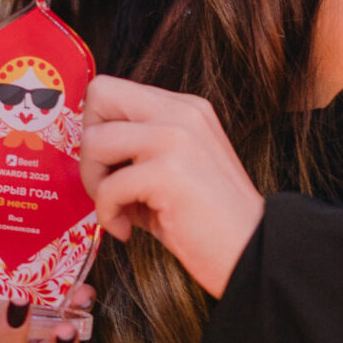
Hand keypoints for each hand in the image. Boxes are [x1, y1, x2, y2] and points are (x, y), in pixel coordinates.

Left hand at [79, 75, 264, 297]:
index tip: (111, 165)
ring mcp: (176, 137)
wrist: (252, 252)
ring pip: (95, 140)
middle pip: (99, 95)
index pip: (113, 91)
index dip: (98, 127)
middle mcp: (181, 112)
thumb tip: (89, 152)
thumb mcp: (174, 167)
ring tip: (119, 209)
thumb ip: (138, 149)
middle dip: (89, 144)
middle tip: (106, 182)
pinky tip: (129, 230)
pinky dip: (108, 215)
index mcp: (184, 108)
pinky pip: (108, 187)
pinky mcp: (169, 171)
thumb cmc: (208, 221)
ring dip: (95, 183)